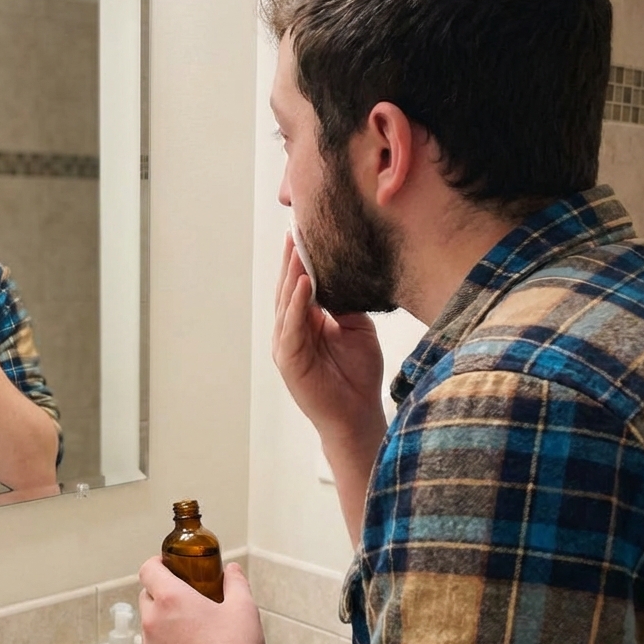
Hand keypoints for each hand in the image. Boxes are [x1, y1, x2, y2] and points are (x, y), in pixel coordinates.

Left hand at [138, 557, 264, 643]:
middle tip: (185, 599)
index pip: (148, 570)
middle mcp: (153, 622)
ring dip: (163, 625)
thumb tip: (233, 570)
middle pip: (146, 597)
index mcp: (171, 599)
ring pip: (149, 628)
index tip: (168, 567)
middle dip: (161, 594)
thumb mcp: (243, 608)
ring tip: (190, 633)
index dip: (156, 564)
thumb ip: (236, 583)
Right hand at [273, 231, 384, 440]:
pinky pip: (291, 327)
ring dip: (291, 276)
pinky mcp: (289, 361)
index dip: (301, 259)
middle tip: (297, 229)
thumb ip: (346, 304)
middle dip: (292, 259)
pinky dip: (296, 305)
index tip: (306, 230)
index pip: (300, 284)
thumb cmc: (358, 375)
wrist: (357, 415)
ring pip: (285, 304)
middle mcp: (291, 331)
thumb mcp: (357, 329)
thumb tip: (346, 273)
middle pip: (287, 288)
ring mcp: (287, 346)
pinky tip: (302, 284)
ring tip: (298, 249)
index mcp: (306, 322)